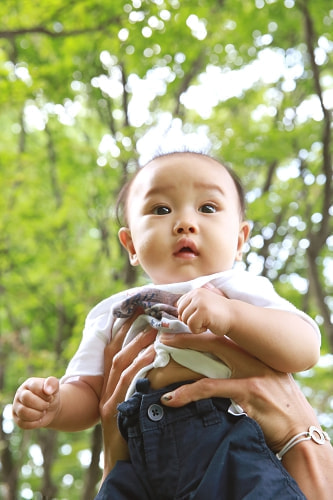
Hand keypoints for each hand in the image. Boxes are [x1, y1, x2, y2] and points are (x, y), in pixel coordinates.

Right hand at [12, 376, 59, 428]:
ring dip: (37, 414)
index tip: (50, 397)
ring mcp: (16, 406)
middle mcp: (20, 394)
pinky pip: (23, 424)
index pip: (34, 387)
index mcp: (29, 384)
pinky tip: (39, 419)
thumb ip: (52, 383)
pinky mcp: (17, 419)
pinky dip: (35, 423)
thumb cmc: (51, 396)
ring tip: (43, 412)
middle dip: (41, 404)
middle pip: (26, 398)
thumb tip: (47, 390)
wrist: (50, 409)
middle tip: (47, 405)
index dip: (45, 394)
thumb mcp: (55, 388)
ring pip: (23, 412)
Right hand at [100, 317, 156, 480]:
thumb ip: (141, 386)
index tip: (135, 311)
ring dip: (137, 346)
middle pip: (115, 354)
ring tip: (154, 331)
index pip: (113, 352)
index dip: (121, 330)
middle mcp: (105, 390)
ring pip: (120, 366)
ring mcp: (107, 400)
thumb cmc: (133, 433)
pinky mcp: (113, 412)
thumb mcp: (134, 406)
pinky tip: (152, 357)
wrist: (120, 464)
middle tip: (148, 314)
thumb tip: (162, 363)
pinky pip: (126, 385)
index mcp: (108, 386)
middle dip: (129, 332)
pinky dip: (138, 368)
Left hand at [159, 332, 317, 451]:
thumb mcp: (268, 380)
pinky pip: (210, 390)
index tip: (179, 330)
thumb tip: (221, 365)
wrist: (301, 432)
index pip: (223, 338)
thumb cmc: (282, 408)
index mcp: (256, 354)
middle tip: (162, 337)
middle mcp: (253, 360)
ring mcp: (251, 375)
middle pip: (213, 342)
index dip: (200, 333)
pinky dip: (187, 394)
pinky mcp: (248, 393)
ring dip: (180, 366)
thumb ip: (248, 369)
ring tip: (158, 370)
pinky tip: (171, 399)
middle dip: (186, 338)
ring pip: (207, 365)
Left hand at [177, 284, 228, 334]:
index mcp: (195, 292)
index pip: (180, 305)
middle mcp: (196, 294)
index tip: (200, 316)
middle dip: (190, 320)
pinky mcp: (203, 311)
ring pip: (185, 320)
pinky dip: (198, 330)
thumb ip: (191, 306)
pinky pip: (191, 326)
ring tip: (207, 322)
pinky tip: (208, 326)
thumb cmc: (218, 314)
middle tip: (204, 320)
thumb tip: (177, 315)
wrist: (235, 317)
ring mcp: (199, 302)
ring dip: (195, 326)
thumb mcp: (203, 305)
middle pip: (181, 313)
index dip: (188, 314)